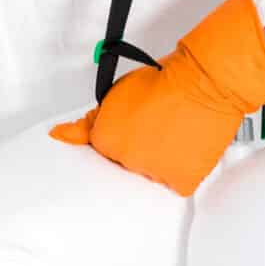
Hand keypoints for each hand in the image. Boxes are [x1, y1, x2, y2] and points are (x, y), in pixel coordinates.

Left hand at [51, 0, 264, 195]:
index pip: (106, 148)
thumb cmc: (166, 81)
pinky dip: (182, 171)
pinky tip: (186, 149)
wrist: (205, 81)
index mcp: (105, 139)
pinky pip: (176, 184)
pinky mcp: (180, 180)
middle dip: (141, 146)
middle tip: (160, 124)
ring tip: (176, 131)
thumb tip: (60, 135)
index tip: (138, 122)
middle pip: (129, 162)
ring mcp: (153, 172)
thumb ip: (88, 121)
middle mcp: (125, 159)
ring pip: (152, 174)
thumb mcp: (117, 93)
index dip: (125, 133)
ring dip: (162, 158)